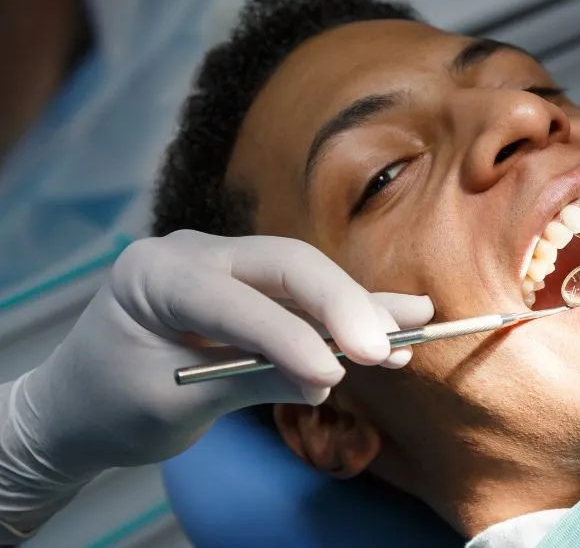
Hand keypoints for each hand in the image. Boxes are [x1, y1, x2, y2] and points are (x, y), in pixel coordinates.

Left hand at [2, 231, 432, 495]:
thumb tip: (326, 378)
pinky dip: (345, 316)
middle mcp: (193, 255)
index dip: (288, 336)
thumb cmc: (110, 406)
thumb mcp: (175, 404)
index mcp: (156, 275)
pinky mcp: (249, 289)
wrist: (77, 409)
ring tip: (416, 321)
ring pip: (305, 281)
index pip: (234, 300)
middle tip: (384, 343)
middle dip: (340, 306)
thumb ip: (252, 379)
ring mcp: (225, 267)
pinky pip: (303, 300)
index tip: (334, 374)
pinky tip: (398, 317)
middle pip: (285, 267)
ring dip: (359, 307)